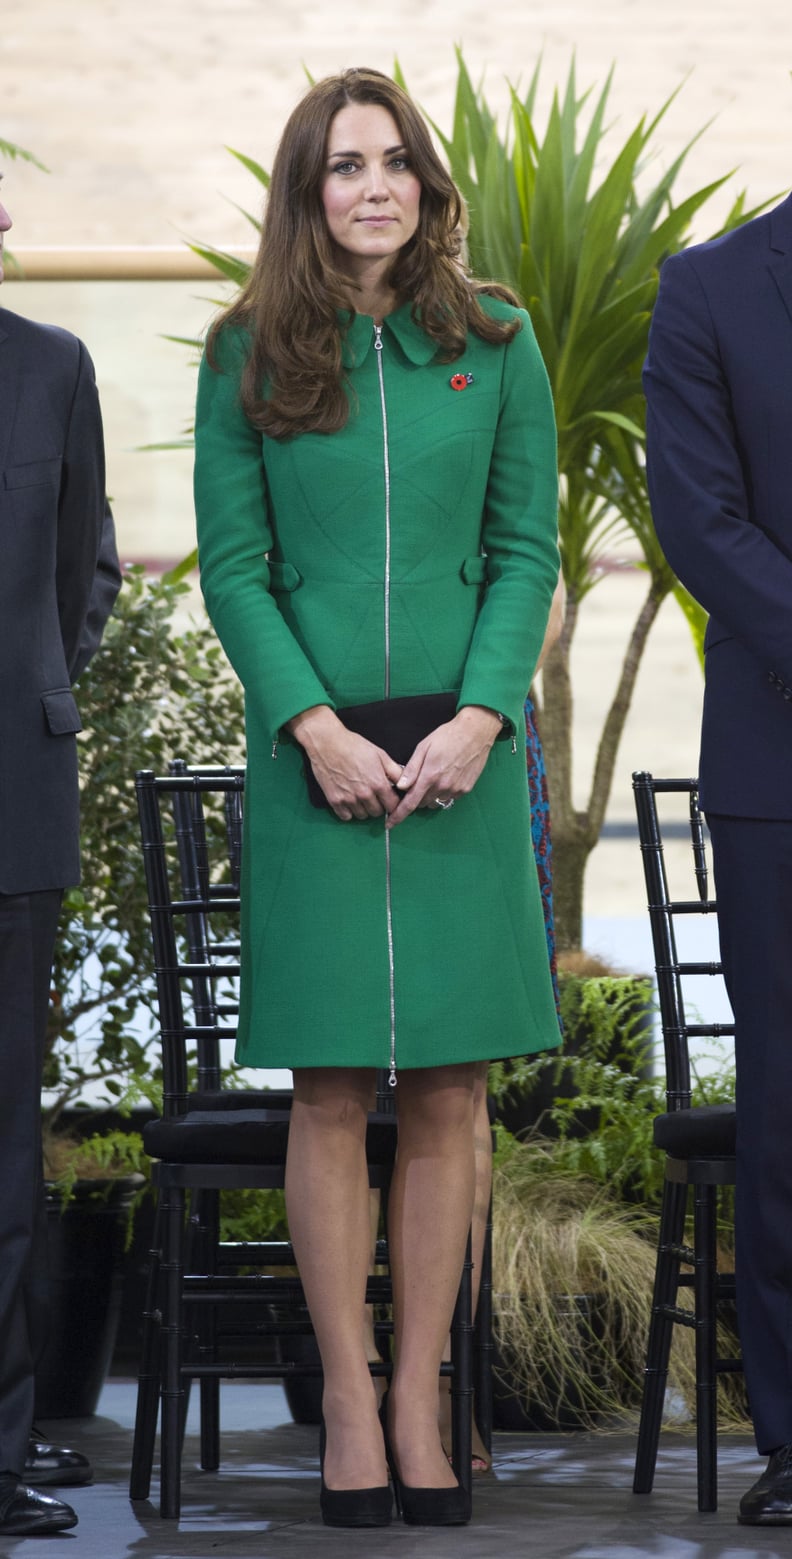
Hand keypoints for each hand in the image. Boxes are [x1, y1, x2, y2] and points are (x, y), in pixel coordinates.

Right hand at [287, 705, 403, 820]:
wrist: (327, 742)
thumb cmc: (353, 746)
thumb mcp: (380, 754)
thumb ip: (395, 771)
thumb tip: (405, 784)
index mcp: (378, 784)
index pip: (393, 806)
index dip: (393, 803)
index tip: (390, 799)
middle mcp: (364, 794)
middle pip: (378, 813)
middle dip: (379, 805)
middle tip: (374, 795)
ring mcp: (348, 799)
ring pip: (362, 816)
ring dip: (364, 809)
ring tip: (361, 796)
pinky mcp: (334, 801)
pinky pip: (346, 816)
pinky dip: (349, 811)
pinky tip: (349, 800)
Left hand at [386, 705, 501, 827]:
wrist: (475, 733)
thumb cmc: (447, 736)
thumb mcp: (423, 747)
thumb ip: (411, 769)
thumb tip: (400, 787)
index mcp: (429, 776)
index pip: (410, 803)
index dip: (398, 815)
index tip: (390, 824)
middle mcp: (442, 786)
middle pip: (421, 804)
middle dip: (415, 798)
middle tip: (417, 783)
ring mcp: (455, 789)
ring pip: (435, 802)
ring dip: (429, 796)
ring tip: (433, 778)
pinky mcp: (465, 789)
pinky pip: (448, 798)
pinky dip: (442, 793)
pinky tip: (446, 778)